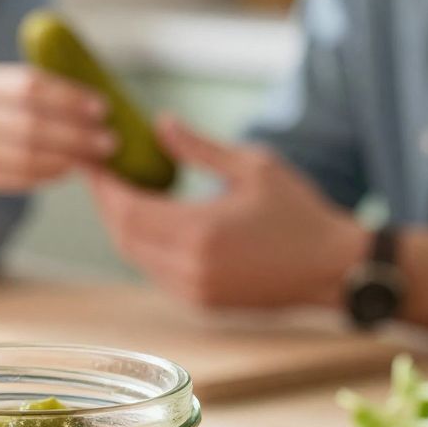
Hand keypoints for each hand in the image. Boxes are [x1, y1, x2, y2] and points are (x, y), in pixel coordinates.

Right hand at [0, 64, 117, 196]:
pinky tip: (68, 172)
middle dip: (79, 134)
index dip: (70, 96)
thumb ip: (24, 90)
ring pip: (30, 155)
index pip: (32, 85)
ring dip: (69, 158)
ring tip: (95, 158)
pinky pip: (20, 177)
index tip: (102, 107)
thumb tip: (86, 100)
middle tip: (110, 140)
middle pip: (35, 123)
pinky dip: (49, 175)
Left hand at [89, 115, 365, 307]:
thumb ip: (200, 149)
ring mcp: (195, 291)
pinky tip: (150, 221)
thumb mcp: (253, 167)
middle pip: (124, 237)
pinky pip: (156, 272)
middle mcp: (191, 268)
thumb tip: (160, 124)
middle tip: (101, 173)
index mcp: (201, 232)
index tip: (94, 160)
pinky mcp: (202, 303)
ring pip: (136, 257)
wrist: (333, 269)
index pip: (129, 210)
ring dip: (123, 226)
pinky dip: (144, 246)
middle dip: (107, 205)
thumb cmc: (300, 213)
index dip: (104, 186)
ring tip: (121, 192)